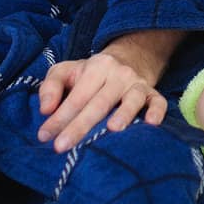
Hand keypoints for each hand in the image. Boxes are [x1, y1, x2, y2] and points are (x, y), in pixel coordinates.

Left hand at [36, 33, 179, 151]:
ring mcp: (138, 84)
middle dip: (80, 125)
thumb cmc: (91, 73)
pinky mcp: (153, 93)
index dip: (60, 117)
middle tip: (62, 146)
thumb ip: (51, 87)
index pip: (77, 96)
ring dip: (124, 113)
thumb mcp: (67, 71)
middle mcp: (119, 75)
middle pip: (100, 103)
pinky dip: (157, 111)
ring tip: (113, 129)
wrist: (129, 57)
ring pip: (132, 99)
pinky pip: (158, 102)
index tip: (44, 136)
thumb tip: (45, 110)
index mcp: (96, 68)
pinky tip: (151, 123)